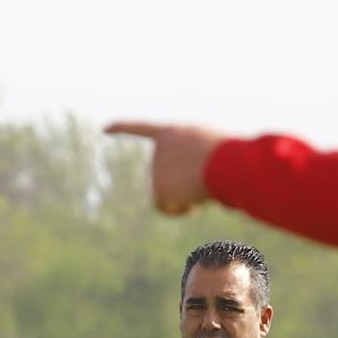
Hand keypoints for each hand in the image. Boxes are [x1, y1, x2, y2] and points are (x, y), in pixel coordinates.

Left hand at [104, 122, 227, 215]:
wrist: (225, 162)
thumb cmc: (233, 156)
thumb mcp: (219, 151)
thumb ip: (208, 164)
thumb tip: (220, 195)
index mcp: (174, 132)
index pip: (142, 127)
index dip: (122, 128)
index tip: (104, 129)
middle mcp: (160, 149)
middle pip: (168, 176)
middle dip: (185, 185)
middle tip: (207, 181)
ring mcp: (157, 168)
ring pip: (171, 193)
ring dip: (188, 196)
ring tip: (206, 186)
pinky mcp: (159, 188)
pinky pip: (167, 208)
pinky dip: (179, 210)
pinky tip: (194, 204)